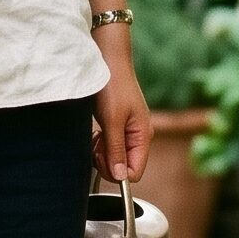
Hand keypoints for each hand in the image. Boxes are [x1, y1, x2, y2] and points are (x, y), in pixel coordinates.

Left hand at [92, 59, 152, 183]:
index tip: (101, 155)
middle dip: (106, 160)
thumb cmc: (113, 86)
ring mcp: (128, 132)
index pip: (134, 172)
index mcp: (143, 136)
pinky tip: (96, 131)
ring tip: (96, 134)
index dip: (115, 171)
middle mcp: (138, 136)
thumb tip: (121, 177)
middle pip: (123, 167)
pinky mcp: (118, 126)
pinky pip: (109, 146)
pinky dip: (100, 143)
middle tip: (97, 143)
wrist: (108, 60)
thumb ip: (116, 150)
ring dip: (101, 151)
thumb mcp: (112, 120)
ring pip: (114, 157)